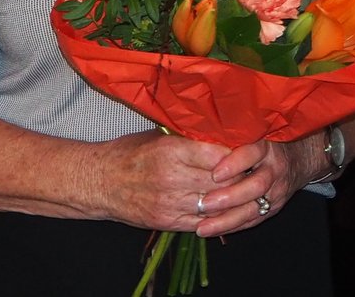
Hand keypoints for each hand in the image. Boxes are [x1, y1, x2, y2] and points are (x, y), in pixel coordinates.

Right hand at [92, 130, 244, 230]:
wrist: (100, 182)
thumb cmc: (129, 153)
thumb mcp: (158, 136)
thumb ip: (188, 138)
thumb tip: (221, 133)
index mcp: (171, 151)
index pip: (219, 155)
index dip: (238, 155)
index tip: (248, 150)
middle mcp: (172, 178)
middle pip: (222, 181)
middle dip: (241, 177)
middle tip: (254, 170)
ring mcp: (170, 203)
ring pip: (216, 204)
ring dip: (233, 198)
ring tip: (245, 189)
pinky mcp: (167, 222)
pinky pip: (203, 221)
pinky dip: (218, 215)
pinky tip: (227, 207)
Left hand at [193, 137, 307, 239]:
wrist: (300, 158)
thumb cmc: (265, 141)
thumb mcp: (254, 132)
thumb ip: (231, 138)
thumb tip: (196, 140)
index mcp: (266, 146)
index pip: (252, 153)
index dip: (234, 163)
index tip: (215, 174)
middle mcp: (274, 168)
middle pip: (255, 185)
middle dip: (229, 197)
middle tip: (203, 204)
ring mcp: (276, 191)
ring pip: (254, 208)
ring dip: (227, 219)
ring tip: (203, 227)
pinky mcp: (274, 208)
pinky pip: (252, 220)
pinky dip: (232, 227)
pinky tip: (212, 230)